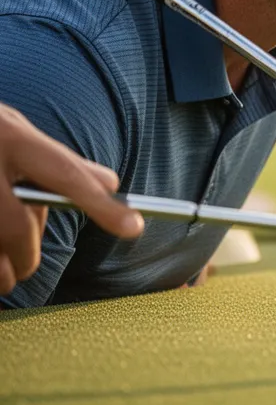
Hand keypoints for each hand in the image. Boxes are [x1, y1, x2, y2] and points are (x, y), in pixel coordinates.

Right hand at [0, 104, 143, 294]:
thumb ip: (57, 159)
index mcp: (9, 136)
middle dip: (24, 257)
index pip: (64, 175)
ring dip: (0, 272)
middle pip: (15, 231)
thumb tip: (111, 182)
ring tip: (4, 275)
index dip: (101, 204)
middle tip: (22, 266)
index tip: (135, 226)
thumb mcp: (13, 129)